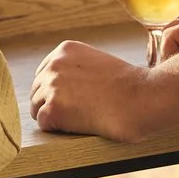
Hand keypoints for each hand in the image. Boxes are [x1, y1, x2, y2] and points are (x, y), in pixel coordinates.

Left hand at [30, 40, 161, 141]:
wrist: (141, 98)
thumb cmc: (127, 85)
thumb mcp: (96, 62)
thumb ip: (74, 67)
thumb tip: (56, 86)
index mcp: (65, 49)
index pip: (43, 73)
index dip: (58, 89)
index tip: (76, 97)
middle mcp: (54, 64)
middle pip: (37, 91)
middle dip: (54, 102)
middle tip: (80, 110)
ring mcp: (51, 86)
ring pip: (37, 108)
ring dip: (55, 116)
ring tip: (80, 117)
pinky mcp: (53, 109)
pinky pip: (43, 123)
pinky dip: (58, 128)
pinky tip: (79, 124)